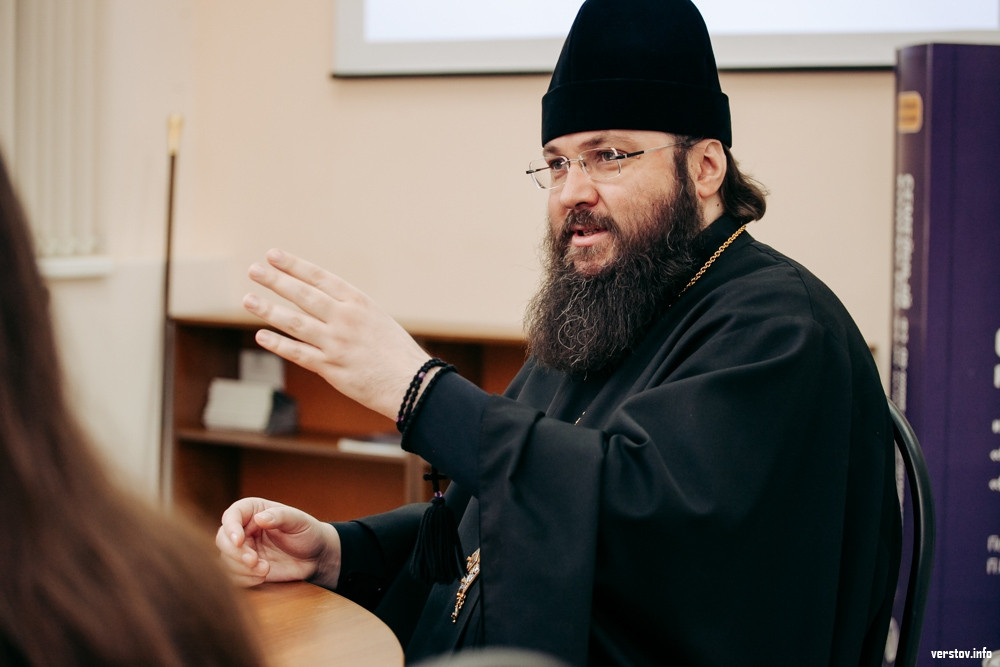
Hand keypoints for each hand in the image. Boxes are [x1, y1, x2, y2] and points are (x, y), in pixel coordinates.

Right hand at [216, 497, 341, 587]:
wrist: (316, 557)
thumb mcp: (298, 521)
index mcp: (254, 511)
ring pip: (225, 559)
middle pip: (222, 539)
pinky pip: (233, 575)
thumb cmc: (308, 533)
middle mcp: (244, 529)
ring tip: (265, 569)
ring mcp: (244, 549)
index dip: (230, 528)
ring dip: (241, 568)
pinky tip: (262, 577)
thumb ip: (280, 517)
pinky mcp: (246, 568)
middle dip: (235, 553)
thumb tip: (259, 518)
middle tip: (253, 561)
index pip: (232, 515)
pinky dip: (244, 579)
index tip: (239, 541)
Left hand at [243, 249, 431, 420]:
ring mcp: (336, 344)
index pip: (320, 278)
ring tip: (248, 299)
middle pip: (303, 295)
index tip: (273, 255)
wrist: (414, 384)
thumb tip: (322, 304)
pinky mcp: (331, 368)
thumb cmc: (398, 353)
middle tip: (254, 270)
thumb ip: (350, 311)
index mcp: (359, 303)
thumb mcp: (377, 320)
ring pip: (294, 322)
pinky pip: (298, 353)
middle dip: (276, 281)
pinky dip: (277, 344)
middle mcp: (345, 319)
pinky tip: (260, 336)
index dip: (294, 265)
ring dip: (268, 310)